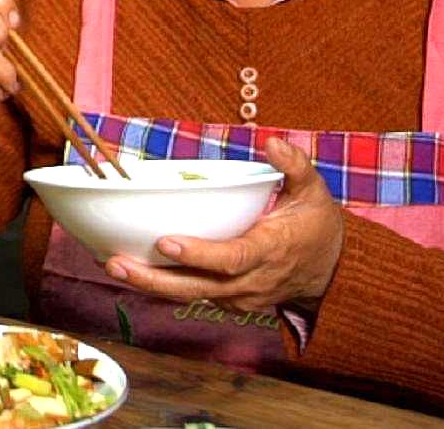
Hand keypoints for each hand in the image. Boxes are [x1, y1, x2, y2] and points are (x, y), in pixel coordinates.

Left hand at [102, 137, 344, 312]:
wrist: (332, 273)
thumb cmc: (317, 227)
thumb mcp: (314, 191)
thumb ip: (295, 165)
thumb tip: (272, 142)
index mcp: (269, 252)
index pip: (231, 258)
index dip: (198, 254)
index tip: (166, 242)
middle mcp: (250, 281)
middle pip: (198, 287)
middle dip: (154, 279)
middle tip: (115, 262)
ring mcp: (237, 296)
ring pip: (189, 295)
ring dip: (148, 284)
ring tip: (111, 264)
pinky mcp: (227, 300)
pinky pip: (191, 295)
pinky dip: (160, 285)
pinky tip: (130, 268)